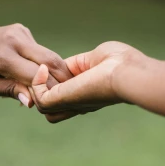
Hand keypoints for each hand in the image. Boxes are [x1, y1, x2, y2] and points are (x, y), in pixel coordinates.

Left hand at [0, 22, 72, 105]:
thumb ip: (9, 90)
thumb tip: (33, 101)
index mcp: (3, 55)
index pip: (36, 75)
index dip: (49, 91)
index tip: (56, 105)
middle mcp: (15, 39)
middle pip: (50, 61)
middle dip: (62, 79)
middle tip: (70, 96)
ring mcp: (20, 32)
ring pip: (47, 56)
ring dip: (53, 73)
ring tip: (56, 90)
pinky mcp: (22, 30)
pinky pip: (38, 51)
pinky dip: (41, 65)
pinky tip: (37, 76)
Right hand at [30, 41, 145, 122]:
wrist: (128, 72)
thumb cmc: (121, 61)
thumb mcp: (95, 57)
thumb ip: (78, 63)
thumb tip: (64, 65)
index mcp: (86, 93)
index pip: (62, 92)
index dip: (52, 80)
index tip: (49, 64)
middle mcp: (78, 103)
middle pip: (50, 108)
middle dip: (41, 88)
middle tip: (43, 69)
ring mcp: (70, 103)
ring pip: (41, 105)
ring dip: (37, 86)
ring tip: (43, 69)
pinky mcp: (63, 100)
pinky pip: (39, 98)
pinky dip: (36, 83)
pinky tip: (44, 69)